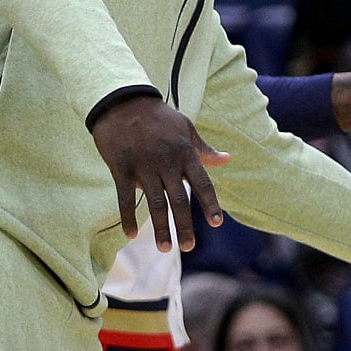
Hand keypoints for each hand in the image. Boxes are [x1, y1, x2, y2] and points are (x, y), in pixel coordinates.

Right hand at [90, 95, 229, 252]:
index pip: (202, 183)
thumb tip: (228, 160)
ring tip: (166, 249)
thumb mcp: (186, 129)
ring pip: (154, 203)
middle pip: (179, 199)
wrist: (123, 101)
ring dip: (160, 228)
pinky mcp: (121, 168)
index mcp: (185, 153)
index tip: (216, 223)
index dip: (210, 203)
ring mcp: (143, 166)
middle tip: (189, 247)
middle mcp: (167, 162)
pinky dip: (128, 217)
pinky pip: (125, 197)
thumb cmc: (158, 118)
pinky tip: (131, 235)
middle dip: (185, 225)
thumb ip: (204, 149)